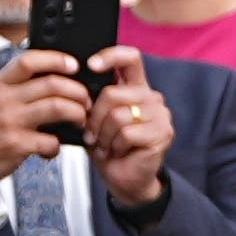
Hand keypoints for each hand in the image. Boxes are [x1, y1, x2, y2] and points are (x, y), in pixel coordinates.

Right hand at [0, 53, 86, 194]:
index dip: (55, 59)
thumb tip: (60, 79)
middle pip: (52, 84)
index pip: (28, 60)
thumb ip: (21, 89)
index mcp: (0, 84)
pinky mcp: (15, 145)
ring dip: (78, 114)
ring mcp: (9, 121)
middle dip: (78, 92)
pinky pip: (51, 141)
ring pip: (57, 107)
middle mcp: (4, 99)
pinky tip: (52, 148)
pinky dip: (58, 146)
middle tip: (87, 102)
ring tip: (80, 121)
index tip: (74, 65)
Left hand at [77, 49, 174, 213]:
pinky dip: (115, 146)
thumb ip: (92, 100)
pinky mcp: (162, 134)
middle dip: (95, 117)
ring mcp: (160, 116)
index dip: (110, 56)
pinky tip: (117, 152)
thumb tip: (73, 86)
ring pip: (118, 114)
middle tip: (92, 134)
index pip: (130, 58)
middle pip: (114, 92)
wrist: (125, 179)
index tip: (91, 65)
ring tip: (105, 145)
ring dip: (104, 135)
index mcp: (135, 88)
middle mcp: (151, 98)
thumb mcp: (95, 119)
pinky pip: (127, 133)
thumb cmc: (109, 148)